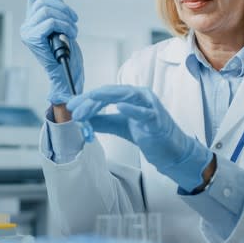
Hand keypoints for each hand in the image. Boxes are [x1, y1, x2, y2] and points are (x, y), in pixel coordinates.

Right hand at [21, 0, 83, 103]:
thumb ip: (54, 12)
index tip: (66, 8)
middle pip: (43, 1)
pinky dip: (65, 26)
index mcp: (31, 22)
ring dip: (66, 19)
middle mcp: (26, 27)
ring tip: (74, 30)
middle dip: (64, 8)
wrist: (65, 73)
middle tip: (74, 20)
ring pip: (47, 10)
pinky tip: (71, 35)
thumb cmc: (65, 52)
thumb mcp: (60, 27)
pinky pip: (51, 22)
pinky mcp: (33, 38)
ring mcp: (28, 32)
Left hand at [68, 85, 213, 191]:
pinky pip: (144, 112)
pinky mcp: (157, 119)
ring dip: (105, 100)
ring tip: (89, 102)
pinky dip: (132, 108)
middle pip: (112, 92)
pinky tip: (119, 106)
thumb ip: (102, 121)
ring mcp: (150, 105)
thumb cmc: (149, 134)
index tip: (71, 106)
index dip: (87, 99)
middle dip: (91, 100)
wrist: (172, 150)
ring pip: (126, 96)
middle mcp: (141, 95)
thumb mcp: (120, 125)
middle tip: (74, 109)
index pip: (105, 93)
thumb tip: (81, 119)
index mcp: (131, 95)